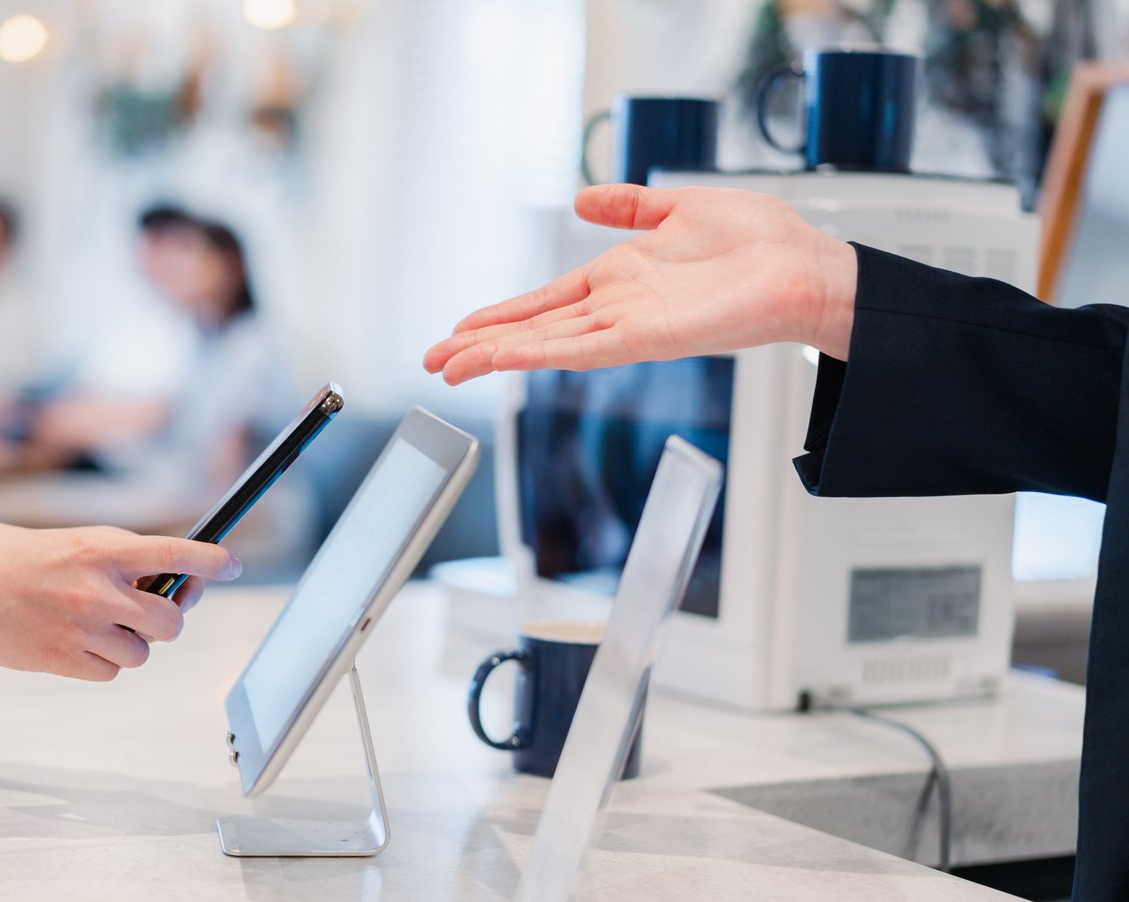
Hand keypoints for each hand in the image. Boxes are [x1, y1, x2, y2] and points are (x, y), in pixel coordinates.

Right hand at [0, 526, 240, 678]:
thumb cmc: (16, 560)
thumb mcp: (74, 543)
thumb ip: (122, 560)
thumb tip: (175, 585)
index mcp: (103, 548)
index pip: (175, 553)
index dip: (211, 561)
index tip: (230, 566)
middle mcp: (98, 587)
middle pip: (170, 621)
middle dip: (166, 622)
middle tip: (150, 616)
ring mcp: (81, 625)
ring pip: (141, 653)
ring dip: (128, 645)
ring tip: (93, 626)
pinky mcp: (62, 658)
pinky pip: (109, 672)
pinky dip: (100, 663)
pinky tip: (72, 643)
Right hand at [423, 185, 857, 384]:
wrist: (803, 267)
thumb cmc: (757, 242)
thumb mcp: (678, 208)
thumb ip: (628, 206)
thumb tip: (583, 197)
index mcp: (619, 281)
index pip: (544, 304)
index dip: (500, 316)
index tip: (460, 329)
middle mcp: (615, 309)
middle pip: (533, 330)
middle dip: (480, 346)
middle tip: (434, 362)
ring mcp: (626, 328)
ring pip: (546, 345)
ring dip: (496, 356)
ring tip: (451, 368)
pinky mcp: (645, 339)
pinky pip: (582, 349)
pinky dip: (540, 354)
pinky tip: (505, 358)